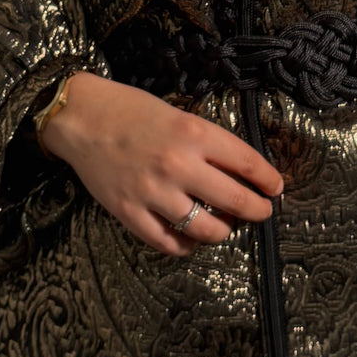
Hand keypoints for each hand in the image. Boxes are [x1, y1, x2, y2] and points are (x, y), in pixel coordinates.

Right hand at [38, 72, 283, 256]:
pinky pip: (169, 243)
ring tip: (224, 225)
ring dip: (224, 230)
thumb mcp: (179, 115)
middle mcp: (178, 165)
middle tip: (261, 212)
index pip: (248, 164)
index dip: (268, 180)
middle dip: (257, 211)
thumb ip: (208, 143)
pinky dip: (187, 246)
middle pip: (237, 201)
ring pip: (208, 229)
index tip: (275, 188)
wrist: (81, 117)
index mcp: (195, 134)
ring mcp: (153, 193)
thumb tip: (239, 171)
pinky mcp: (130, 213)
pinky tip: (191, 239)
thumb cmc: (131, 110)